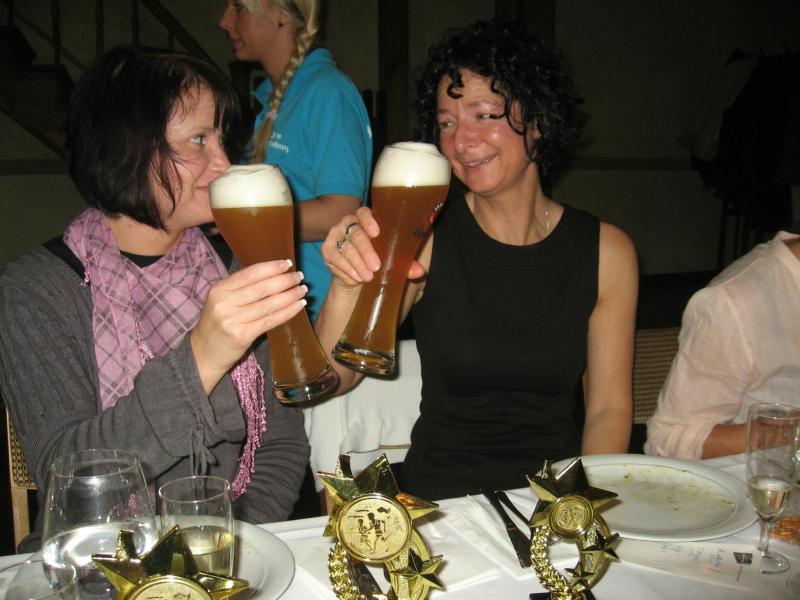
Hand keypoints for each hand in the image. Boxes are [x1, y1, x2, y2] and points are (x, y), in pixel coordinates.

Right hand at [190, 260, 306, 393]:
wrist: (203, 353)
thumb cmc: (217, 324)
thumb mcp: (221, 300)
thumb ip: (241, 288)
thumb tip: (272, 274)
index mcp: (219, 289)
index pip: (250, 273)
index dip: (271, 268)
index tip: (287, 264)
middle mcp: (224, 302)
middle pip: (261, 288)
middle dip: (284, 281)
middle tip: (300, 276)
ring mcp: (232, 320)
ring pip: (268, 305)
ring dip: (289, 296)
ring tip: (303, 290)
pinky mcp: (242, 335)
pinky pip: (270, 321)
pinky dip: (287, 312)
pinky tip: (299, 306)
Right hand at [322, 207, 425, 287]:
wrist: (357, 277)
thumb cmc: (378, 261)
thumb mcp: (393, 262)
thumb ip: (406, 264)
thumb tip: (419, 271)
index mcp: (366, 220)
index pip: (364, 213)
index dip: (369, 221)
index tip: (376, 233)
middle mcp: (348, 224)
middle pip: (356, 233)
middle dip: (367, 251)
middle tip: (376, 266)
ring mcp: (335, 235)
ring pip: (346, 248)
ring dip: (358, 263)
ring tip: (368, 277)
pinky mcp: (327, 250)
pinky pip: (336, 258)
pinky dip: (348, 269)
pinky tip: (357, 277)